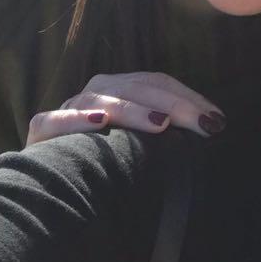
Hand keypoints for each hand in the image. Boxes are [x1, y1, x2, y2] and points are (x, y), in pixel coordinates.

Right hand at [26, 72, 225, 144]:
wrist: (52, 178)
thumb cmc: (108, 157)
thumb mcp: (142, 138)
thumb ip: (169, 127)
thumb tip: (213, 125)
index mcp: (122, 86)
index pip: (159, 83)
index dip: (189, 97)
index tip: (216, 119)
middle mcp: (97, 90)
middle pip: (139, 89)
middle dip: (176, 106)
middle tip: (204, 125)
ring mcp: (70, 107)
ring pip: (104, 100)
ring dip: (134, 110)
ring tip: (162, 123)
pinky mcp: (43, 129)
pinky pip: (57, 120)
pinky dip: (78, 119)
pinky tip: (100, 122)